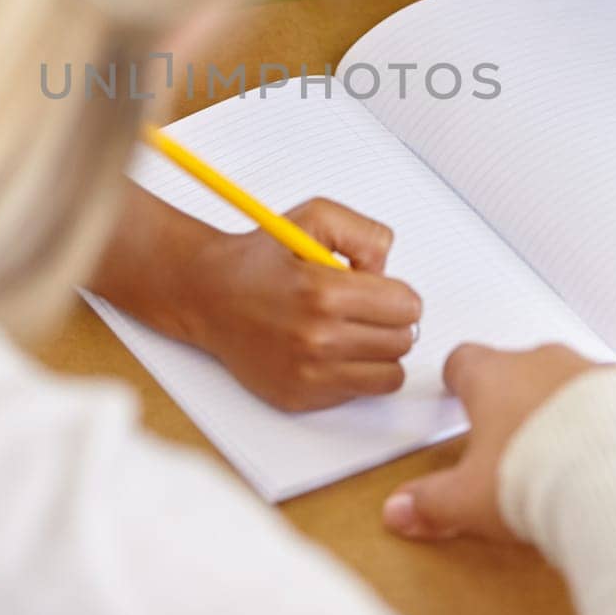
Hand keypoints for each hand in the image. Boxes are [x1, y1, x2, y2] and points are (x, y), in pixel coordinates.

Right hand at [176, 198, 421, 411]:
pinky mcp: (300, 396)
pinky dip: (353, 373)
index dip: (397, 294)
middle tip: (363, 308)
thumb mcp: (314, 217)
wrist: (208, 295)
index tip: (380, 290)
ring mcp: (308, 374)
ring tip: (351, 330)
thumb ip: (364, 234)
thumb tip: (388, 270)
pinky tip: (330, 351)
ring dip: (378, 352)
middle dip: (389, 321)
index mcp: (324, 293)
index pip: (407, 307)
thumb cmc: (260, 259)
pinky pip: (359, 393)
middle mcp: (317, 338)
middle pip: (402, 341)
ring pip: (390, 374)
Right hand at [383, 343, 600, 541]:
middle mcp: (540, 362)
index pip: (464, 361)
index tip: (458, 388)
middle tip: (510, 432)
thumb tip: (399, 511)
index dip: (459, 378)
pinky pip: (613, 397)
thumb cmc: (537, 473)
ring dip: (561, 404)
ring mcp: (589, 371)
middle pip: (517, 367)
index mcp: (492, 376)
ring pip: (567, 378)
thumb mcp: (469, 498)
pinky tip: (607, 452)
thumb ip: (431, 502)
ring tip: (562, 447)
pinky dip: (607, 418)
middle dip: (513, 394)